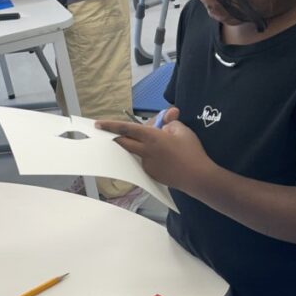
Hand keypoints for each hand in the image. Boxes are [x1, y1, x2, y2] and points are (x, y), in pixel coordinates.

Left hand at [96, 108, 210, 191]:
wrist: (197, 176)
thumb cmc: (191, 151)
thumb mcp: (182, 130)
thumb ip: (170, 122)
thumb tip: (166, 119)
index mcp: (151, 137)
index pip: (126, 128)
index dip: (111, 125)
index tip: (98, 124)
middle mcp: (145, 151)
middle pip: (124, 143)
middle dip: (115, 137)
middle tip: (110, 134)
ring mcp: (147, 164)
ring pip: (137, 152)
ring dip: (140, 146)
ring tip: (159, 144)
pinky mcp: (151, 174)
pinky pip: (146, 161)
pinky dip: (150, 156)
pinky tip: (165, 158)